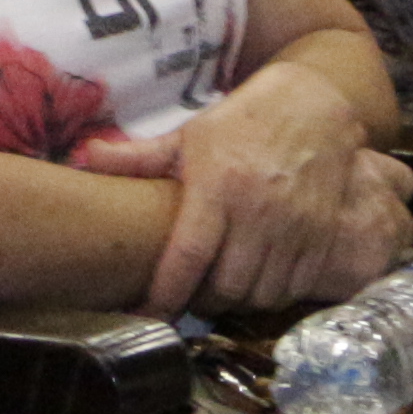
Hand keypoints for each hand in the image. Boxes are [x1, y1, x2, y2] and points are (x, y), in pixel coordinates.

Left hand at [87, 69, 412, 313]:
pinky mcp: (327, 232)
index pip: (188, 258)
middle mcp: (260, 210)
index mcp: (219, 186)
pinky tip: (259, 282)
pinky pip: (298, 286)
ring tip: (222, 291)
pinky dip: (275, 295)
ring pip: (263, 294)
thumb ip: (140, 157)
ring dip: (238, 303)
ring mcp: (298, 224)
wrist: (317, 99)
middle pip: (226, 287)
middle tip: (189, 298)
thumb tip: (85, 157)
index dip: (165, 295)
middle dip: (202, 303)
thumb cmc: (245, 120)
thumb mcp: (191, 134)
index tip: (146, 313)